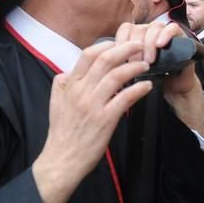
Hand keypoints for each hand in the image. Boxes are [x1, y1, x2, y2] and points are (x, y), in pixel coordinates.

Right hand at [33, 40, 151, 202]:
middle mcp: (80, 91)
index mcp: (69, 85)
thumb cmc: (63, 132)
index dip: (107, 45)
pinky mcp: (105, 119)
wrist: (62, 159)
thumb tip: (69, 71)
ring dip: (135, 66)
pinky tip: (148, 86)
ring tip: (146, 64)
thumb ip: (62, 84)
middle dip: (125, 48)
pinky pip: (125, 97)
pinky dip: (139, 88)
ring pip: (116, 75)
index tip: (120, 43)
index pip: (88, 54)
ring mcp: (93, 105)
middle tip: (139, 46)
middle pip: (105, 60)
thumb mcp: (56, 103)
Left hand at [114, 22, 203, 146]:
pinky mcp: (180, 37)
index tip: (118, 61)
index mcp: (135, 39)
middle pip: (137, 27)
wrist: (172, 91)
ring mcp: (164, 34)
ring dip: (149, 43)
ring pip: (153, 27)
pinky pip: (172, 28)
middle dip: (134, 47)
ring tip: (148, 60)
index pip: (124, 30)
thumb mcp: (127, 75)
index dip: (120, 42)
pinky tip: (161, 45)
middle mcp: (149, 33)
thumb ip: (114, 67)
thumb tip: (94, 67)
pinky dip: (166, 35)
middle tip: (134, 64)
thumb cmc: (149, 83)